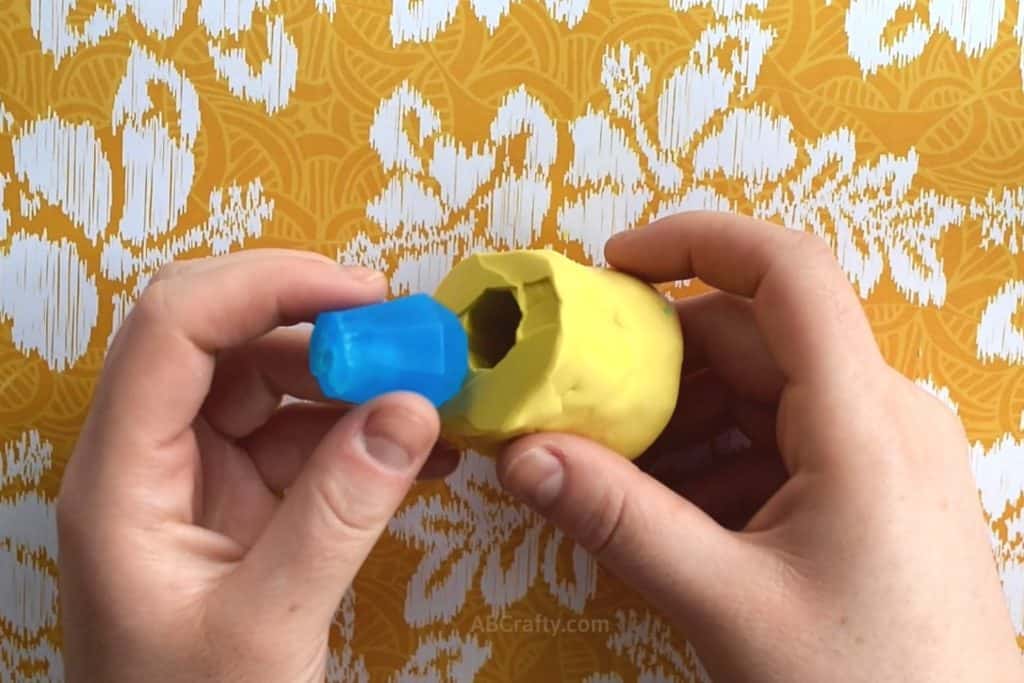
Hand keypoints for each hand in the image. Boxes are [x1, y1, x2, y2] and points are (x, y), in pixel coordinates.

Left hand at [57, 251, 456, 682]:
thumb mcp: (267, 628)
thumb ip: (338, 516)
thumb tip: (410, 410)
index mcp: (122, 479)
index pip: (175, 328)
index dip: (267, 286)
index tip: (365, 296)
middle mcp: (151, 459)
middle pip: (222, 339)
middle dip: (318, 324)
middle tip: (407, 338)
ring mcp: (198, 477)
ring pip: (269, 382)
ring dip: (352, 378)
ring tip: (429, 397)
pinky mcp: (243, 501)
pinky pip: (303, 437)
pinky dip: (361, 431)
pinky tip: (419, 449)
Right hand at [497, 213, 1020, 681]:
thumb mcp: (729, 604)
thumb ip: (620, 521)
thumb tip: (524, 457)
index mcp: (865, 421)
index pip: (788, 272)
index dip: (697, 242)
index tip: (614, 261)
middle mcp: (884, 415)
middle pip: (754, 340)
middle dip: (658, 365)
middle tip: (579, 406)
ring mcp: (881, 452)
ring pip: (760, 394)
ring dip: (681, 423)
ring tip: (617, 476)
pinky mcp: (869, 488)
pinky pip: (779, 441)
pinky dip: (716, 461)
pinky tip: (672, 515)